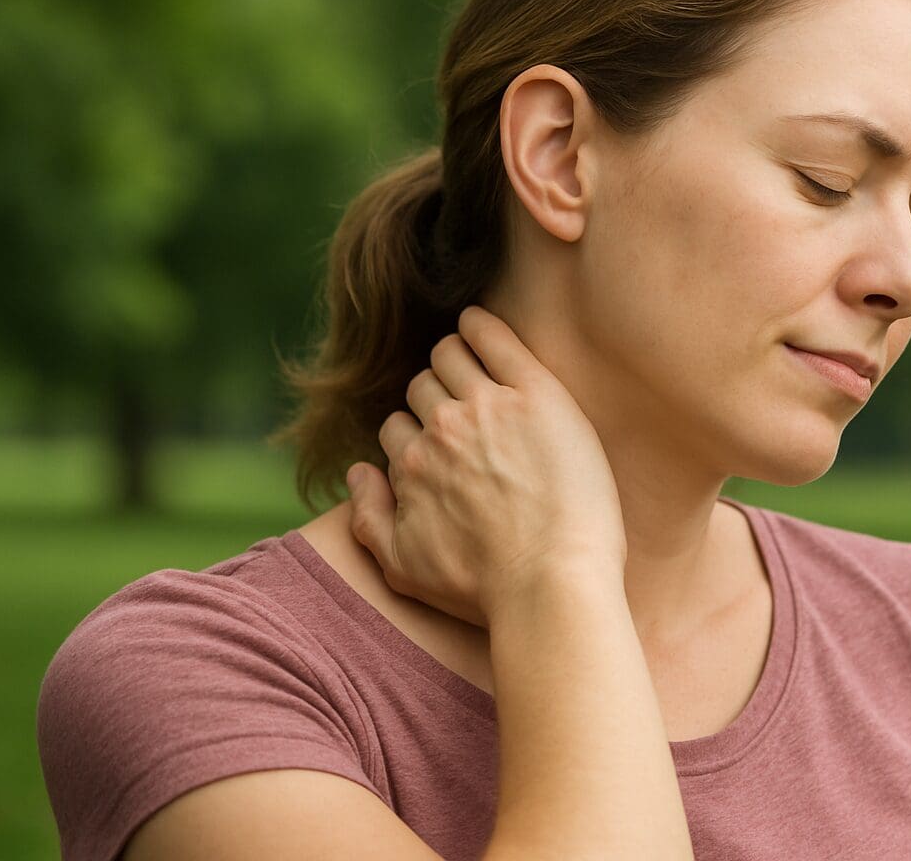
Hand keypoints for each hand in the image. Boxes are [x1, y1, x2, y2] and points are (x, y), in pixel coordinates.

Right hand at [345, 304, 626, 628]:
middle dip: (435, 396)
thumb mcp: (404, 568)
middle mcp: (441, 429)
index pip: (397, 427)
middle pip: (421, 387)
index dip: (418, 436)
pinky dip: (479, 324)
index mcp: (411, 465)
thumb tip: (358, 470)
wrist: (552, 586)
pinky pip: (494, 337)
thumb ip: (368, 517)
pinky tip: (477, 323)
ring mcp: (488, 406)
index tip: (442, 446)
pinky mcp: (535, 393)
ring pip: (451, 356)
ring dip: (455, 357)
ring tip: (474, 366)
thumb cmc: (485, 589)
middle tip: (464, 410)